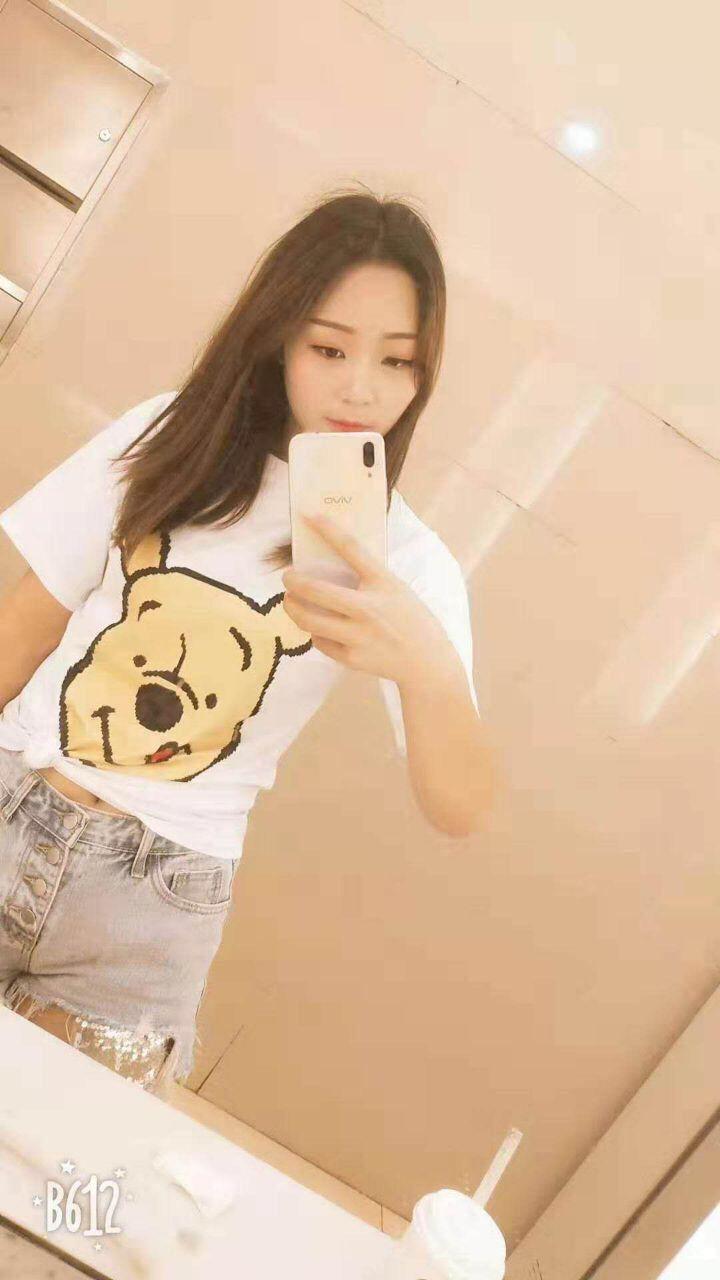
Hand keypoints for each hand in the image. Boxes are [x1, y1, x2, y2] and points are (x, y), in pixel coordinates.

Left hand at [281, 513, 455, 687]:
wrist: (426, 662)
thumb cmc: (410, 619)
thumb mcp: (396, 589)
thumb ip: (369, 578)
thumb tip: (330, 562)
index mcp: (384, 583)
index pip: (352, 549)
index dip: (328, 530)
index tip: (309, 515)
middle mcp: (369, 608)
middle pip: (316, 590)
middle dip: (293, 581)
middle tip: (287, 577)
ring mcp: (359, 635)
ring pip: (309, 619)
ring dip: (292, 607)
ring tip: (290, 601)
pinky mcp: (352, 658)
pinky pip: (319, 641)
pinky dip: (314, 632)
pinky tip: (317, 627)